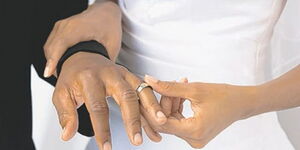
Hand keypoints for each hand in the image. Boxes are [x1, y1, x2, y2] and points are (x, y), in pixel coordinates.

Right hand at [43, 1, 121, 76]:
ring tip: (63, 77)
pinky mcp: (58, 30)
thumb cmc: (109, 26)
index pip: (62, 43)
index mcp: (79, 28)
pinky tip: (63, 67)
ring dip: (53, 63)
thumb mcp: (111, 44)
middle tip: (63, 83)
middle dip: (54, 66)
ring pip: (49, 48)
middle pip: (52, 49)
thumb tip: (100, 79)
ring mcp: (60, 27)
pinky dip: (54, 57)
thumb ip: (104, 61)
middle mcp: (66, 26)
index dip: (54, 58)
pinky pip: (51, 46)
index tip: (49, 72)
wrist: (105, 12)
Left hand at [53, 52, 165, 149]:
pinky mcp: (132, 76)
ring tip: (160, 125)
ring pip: (141, 90)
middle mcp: (110, 74)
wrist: (84, 57)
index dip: (102, 129)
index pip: (98, 106)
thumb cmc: (73, 77)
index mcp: (90, 79)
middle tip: (136, 140)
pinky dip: (154, 105)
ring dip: (152, 109)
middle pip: (126, 96)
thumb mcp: (62, 93)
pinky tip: (159, 120)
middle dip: (133, 120)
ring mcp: (123, 73)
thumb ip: (66, 114)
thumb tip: (67, 135)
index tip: (106, 147)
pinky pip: (145, 90)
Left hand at [142, 75, 257, 147]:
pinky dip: (177, 107)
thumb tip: (149, 81)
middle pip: (165, 122)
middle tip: (171, 84)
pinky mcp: (195, 134)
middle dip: (165, 102)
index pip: (161, 122)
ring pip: (171, 120)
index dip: (153, 106)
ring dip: (171, 103)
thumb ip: (169, 87)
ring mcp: (194, 139)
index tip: (151, 91)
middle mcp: (193, 139)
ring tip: (180, 86)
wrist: (242, 103)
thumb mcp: (194, 89)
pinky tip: (182, 95)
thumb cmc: (224, 96)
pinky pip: (178, 121)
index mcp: (194, 130)